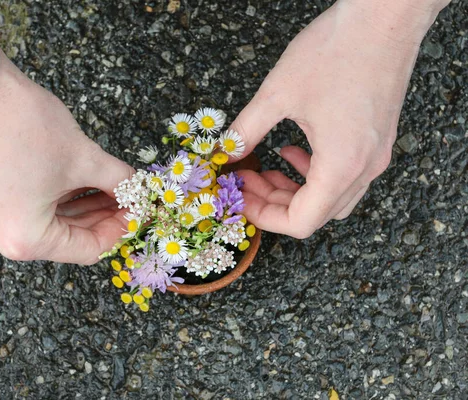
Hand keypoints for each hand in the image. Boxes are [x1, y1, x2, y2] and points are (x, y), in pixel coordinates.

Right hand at [0, 65, 132, 263]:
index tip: (137, 212)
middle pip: (68, 239)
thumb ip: (118, 182)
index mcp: (24, 239)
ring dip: (83, 208)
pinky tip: (85, 184)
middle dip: (102, 217)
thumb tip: (137, 193)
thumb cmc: (21, 122)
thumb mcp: (84, 158)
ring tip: (112, 188)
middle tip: (129, 199)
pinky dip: (58, 200)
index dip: (120, 229)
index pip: (88, 249)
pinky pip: (29, 211)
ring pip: (50, 224)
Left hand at [231, 0, 442, 238]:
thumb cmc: (336, 51)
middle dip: (274, 203)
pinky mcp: (378, 141)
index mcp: (341, 166)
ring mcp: (376, 156)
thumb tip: (226, 152)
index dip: (265, 218)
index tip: (242, 199)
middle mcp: (364, 169)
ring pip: (332, 198)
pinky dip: (315, 174)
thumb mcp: (277, 94)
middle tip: (247, 181)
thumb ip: (247, 130)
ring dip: (295, 191)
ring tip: (267, 169)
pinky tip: (293, 150)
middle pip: (316, 213)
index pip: (301, 222)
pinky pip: (345, 176)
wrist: (385, 17)